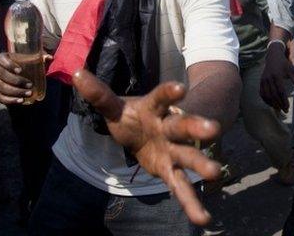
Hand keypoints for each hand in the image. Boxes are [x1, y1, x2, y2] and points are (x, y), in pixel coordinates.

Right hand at [0, 52, 50, 104]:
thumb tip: (50, 57)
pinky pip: (0, 98)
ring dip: (16, 91)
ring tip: (29, 93)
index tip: (20, 70)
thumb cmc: (25, 63)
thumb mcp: (31, 58)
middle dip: (16, 81)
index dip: (9, 65)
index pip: (1, 59)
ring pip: (2, 87)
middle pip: (2, 75)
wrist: (16, 73)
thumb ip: (39, 57)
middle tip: (30, 84)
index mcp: (2, 58)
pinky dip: (10, 100)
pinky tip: (21, 100)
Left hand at [72, 70, 221, 225]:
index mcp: (155, 108)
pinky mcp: (172, 170)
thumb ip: (100, 95)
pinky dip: (191, 202)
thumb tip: (77, 74)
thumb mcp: (115, 107)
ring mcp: (174, 149)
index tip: (181, 89)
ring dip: (201, 163)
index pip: (162, 97)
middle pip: (183, 125)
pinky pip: (181, 186)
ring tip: (215, 173)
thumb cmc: (134, 117)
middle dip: (197, 127)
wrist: (151, 131)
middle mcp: (170, 127)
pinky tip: (203, 219)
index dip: (170, 93)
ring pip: (189, 155)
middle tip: (213, 129)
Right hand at [260, 43, 293, 111]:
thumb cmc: (284, 64)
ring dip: (272, 104)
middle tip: (285, 111)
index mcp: (277, 76)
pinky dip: (266, 100)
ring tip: (279, 109)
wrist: (273, 56)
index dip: (284, 100)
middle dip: (279, 104)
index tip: (288, 107)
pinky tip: (271, 104)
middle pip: (273, 95)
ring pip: (266, 95)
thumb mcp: (292, 70)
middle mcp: (269, 78)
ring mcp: (263, 80)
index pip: (281, 91)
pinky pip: (262, 93)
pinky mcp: (261, 82)